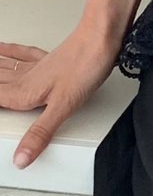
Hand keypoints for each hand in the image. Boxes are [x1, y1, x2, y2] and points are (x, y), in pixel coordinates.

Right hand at [0, 28, 121, 168]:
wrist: (101, 37)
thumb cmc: (86, 66)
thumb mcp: (63, 106)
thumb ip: (40, 132)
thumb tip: (20, 158)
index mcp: (25, 93)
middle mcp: (27, 78)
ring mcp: (38, 66)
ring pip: (5, 68)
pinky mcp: (49, 58)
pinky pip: (22, 54)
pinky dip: (9, 51)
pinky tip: (4, 48)